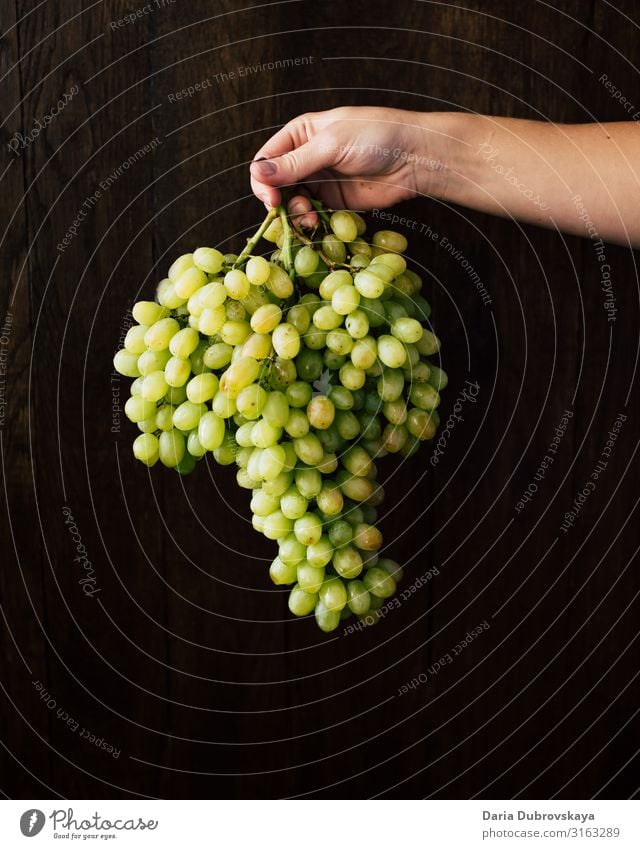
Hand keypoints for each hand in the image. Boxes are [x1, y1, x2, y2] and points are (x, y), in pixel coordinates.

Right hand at [250, 106, 447, 225]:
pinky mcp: (334, 201)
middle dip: (277, 200)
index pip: (267, 159)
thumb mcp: (332, 145)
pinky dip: (309, 222)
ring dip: (294, 214)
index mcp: (300, 134)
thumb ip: (296, 162)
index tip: (271, 198)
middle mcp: (306, 157)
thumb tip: (258, 172)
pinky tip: (316, 223)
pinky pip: (311, 214)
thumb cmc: (377, 137)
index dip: (263, 180)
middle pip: (275, 185)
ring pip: (291, 202)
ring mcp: (320, 181)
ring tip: (308, 219)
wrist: (414, 158)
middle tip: (283, 212)